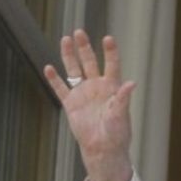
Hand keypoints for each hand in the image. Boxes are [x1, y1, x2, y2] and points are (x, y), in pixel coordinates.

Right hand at [43, 29, 136, 180]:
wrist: (102, 148)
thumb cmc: (117, 133)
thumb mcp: (121, 115)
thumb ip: (123, 98)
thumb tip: (132, 83)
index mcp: (112, 86)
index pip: (111, 64)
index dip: (110, 51)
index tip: (108, 38)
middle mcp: (97, 86)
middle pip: (90, 61)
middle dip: (84, 47)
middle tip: (79, 32)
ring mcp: (83, 93)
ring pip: (74, 70)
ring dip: (69, 55)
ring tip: (65, 39)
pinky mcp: (71, 103)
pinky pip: (61, 88)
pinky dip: (54, 79)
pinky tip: (48, 67)